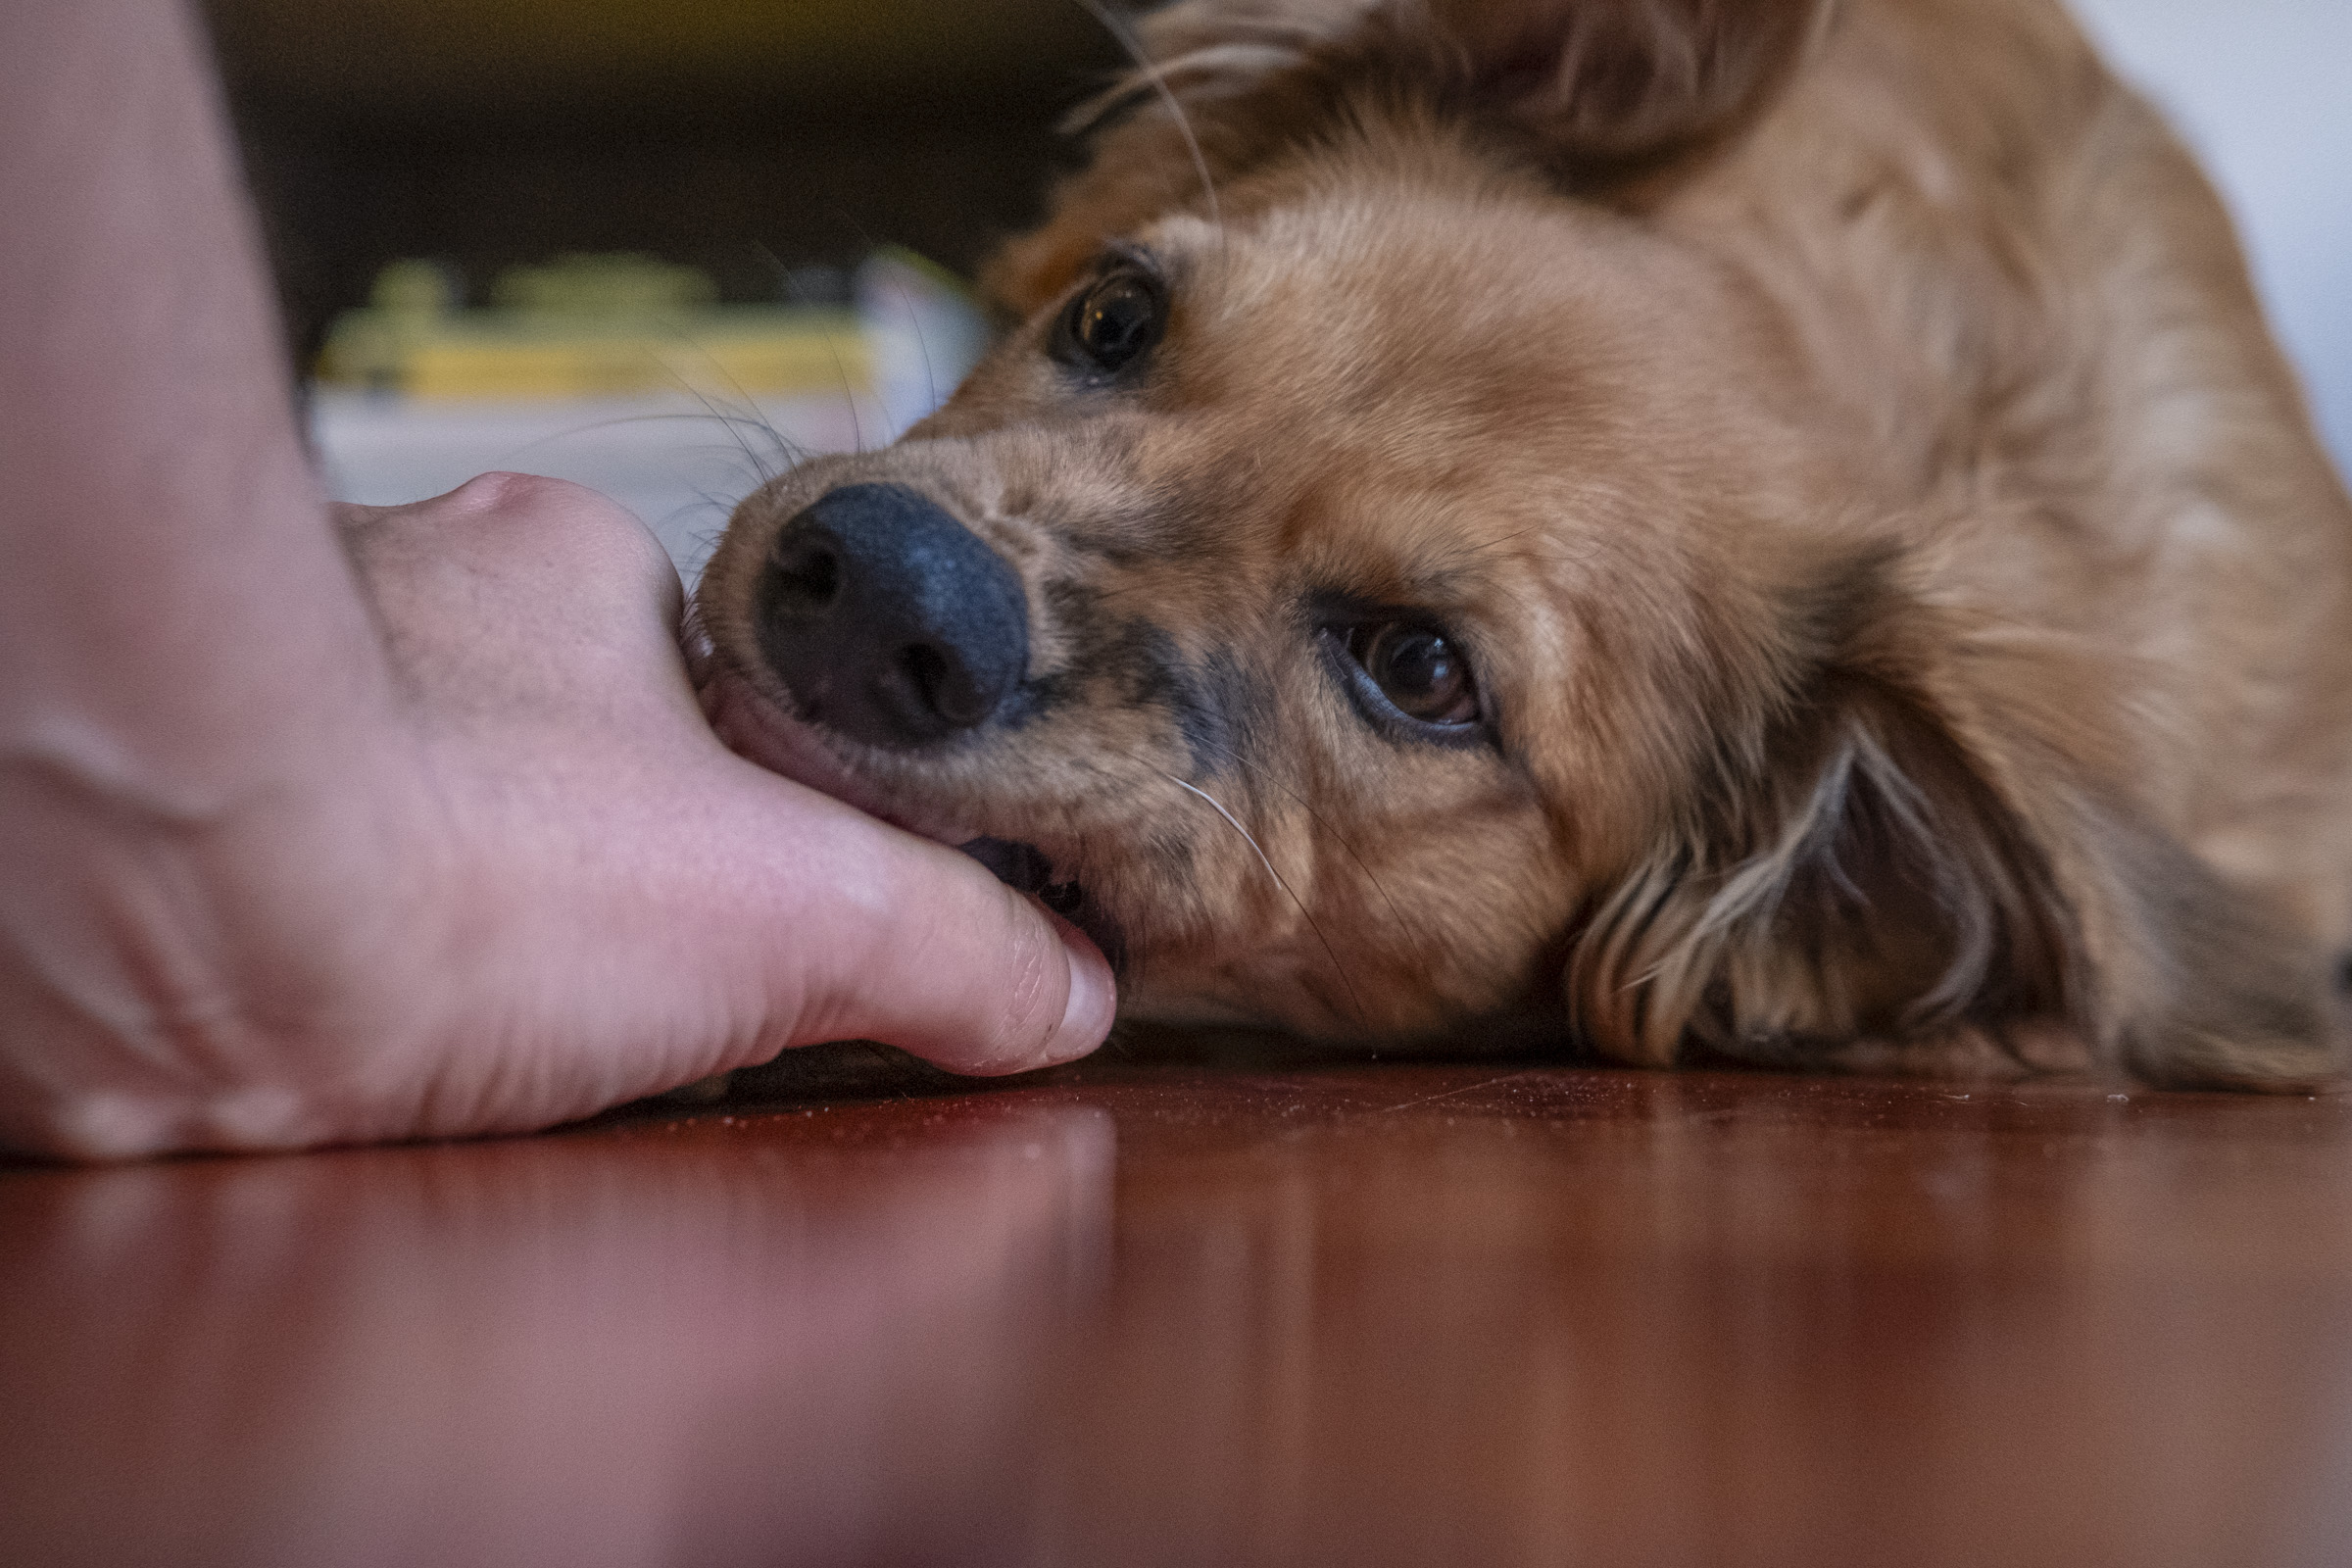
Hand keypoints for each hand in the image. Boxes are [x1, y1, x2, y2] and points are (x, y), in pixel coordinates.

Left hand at [0, 475, 1111, 1159]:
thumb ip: (949, 947)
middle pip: (553, 733)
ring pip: (409, 786)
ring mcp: (274, 689)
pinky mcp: (157, 796)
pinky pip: (287, 849)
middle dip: (600, 854)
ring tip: (490, 1006)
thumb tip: (1061, 985)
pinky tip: (359, 1015)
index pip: (708, 678)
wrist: (159, 927)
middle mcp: (405, 596)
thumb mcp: (791, 916)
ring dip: (456, 891)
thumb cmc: (455, 861)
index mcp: (573, 579)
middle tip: (620, 968)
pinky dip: (329, 925)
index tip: (759, 894)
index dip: (752, 802)